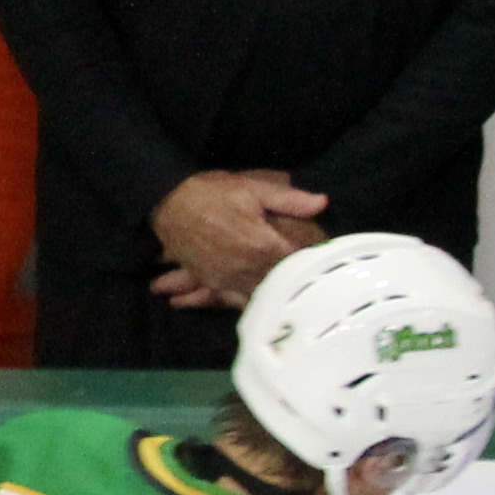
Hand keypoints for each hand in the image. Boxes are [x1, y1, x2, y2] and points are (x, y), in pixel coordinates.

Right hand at [149, 171, 329, 308]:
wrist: (168, 202)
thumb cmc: (213, 193)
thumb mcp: (253, 189)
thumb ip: (289, 200)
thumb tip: (323, 203)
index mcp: (264, 246)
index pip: (299, 263)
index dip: (313, 264)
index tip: (325, 263)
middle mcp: (247, 268)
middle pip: (281, 284)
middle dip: (297, 283)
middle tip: (316, 287)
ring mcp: (228, 279)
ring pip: (260, 295)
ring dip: (275, 295)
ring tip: (293, 299)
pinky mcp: (212, 282)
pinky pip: (234, 299)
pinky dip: (248, 301)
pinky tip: (261, 304)